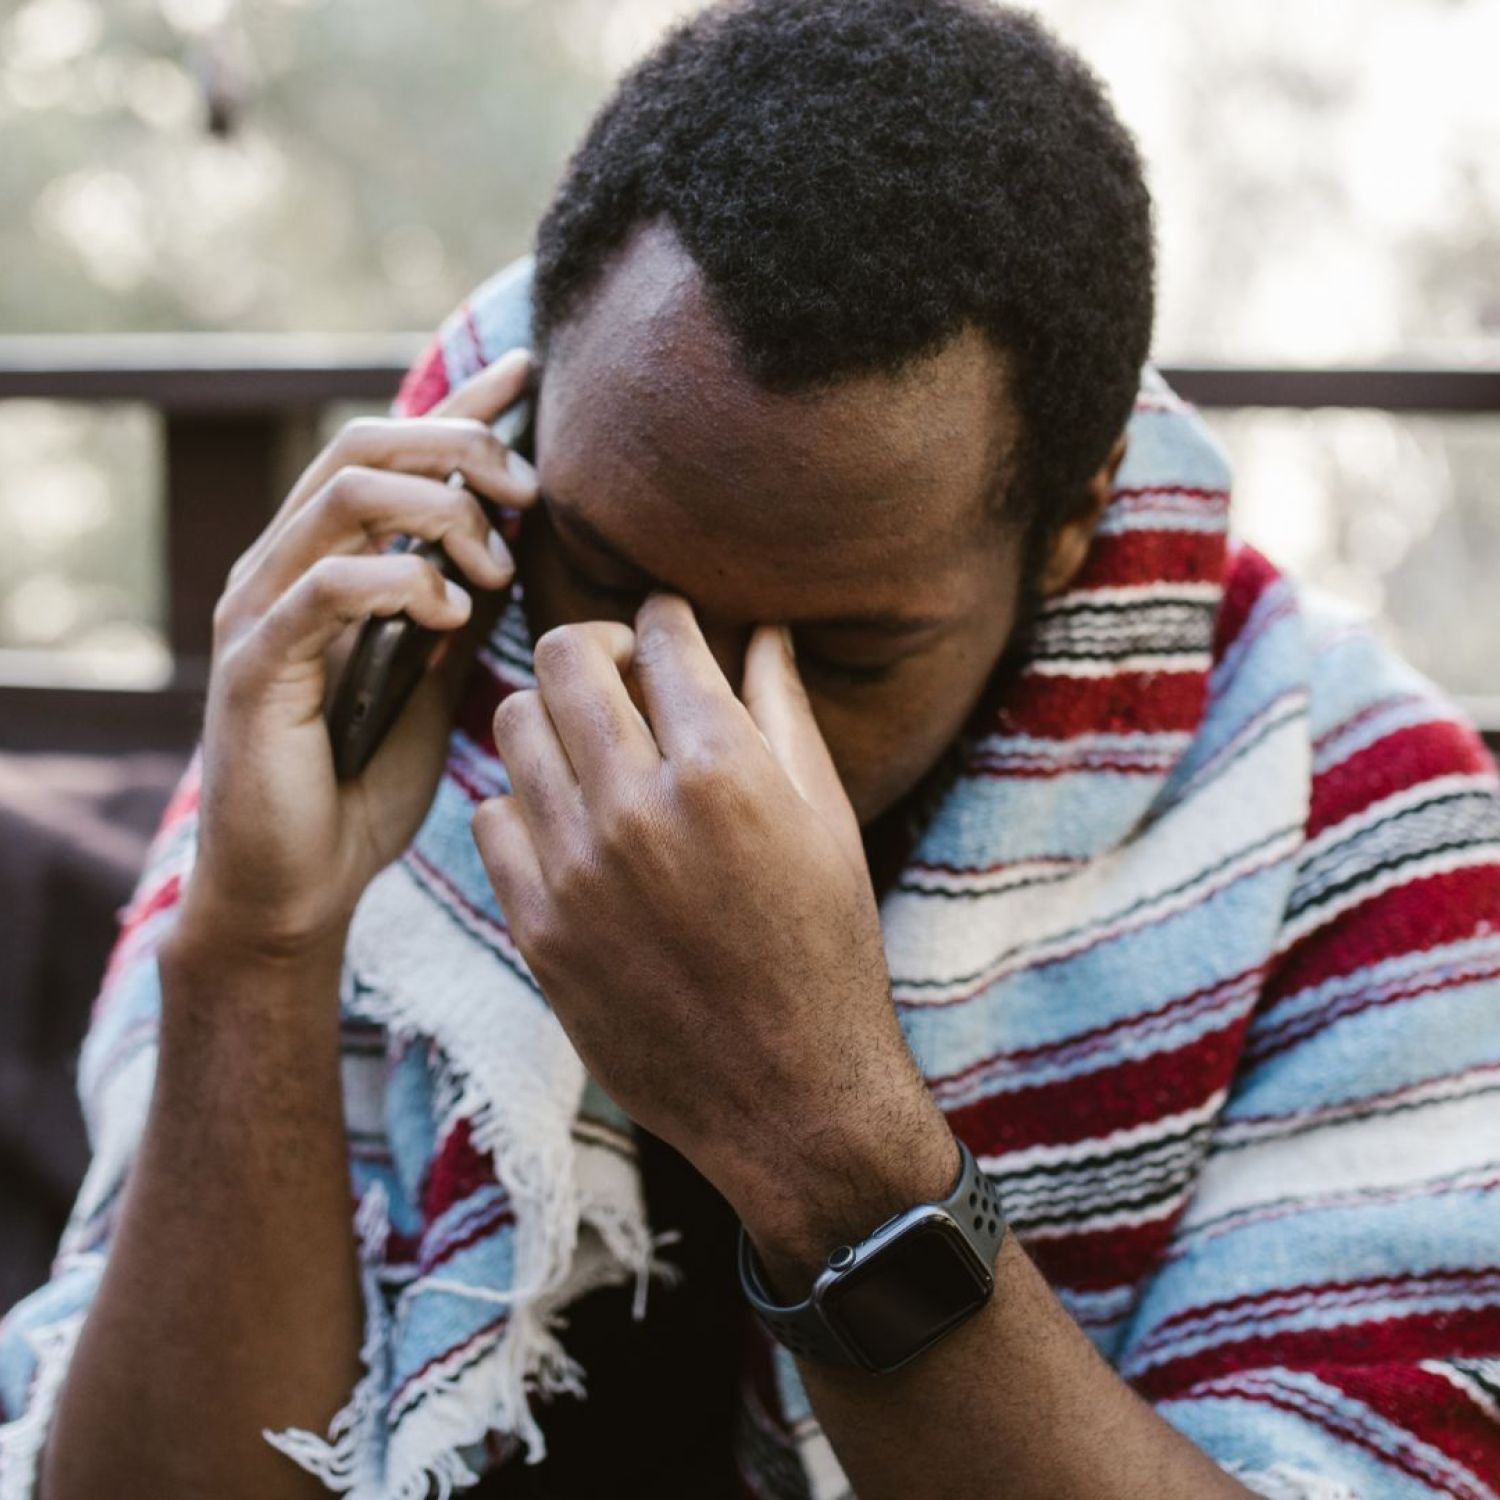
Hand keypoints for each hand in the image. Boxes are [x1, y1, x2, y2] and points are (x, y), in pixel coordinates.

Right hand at [177, 349, 539, 963]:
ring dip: (439, 512)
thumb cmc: (370, 784)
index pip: (394, 452)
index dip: (461, 406)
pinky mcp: (256, 663)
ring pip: (346, 494)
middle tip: (527, 493)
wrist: (302, 884)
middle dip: (460, 449)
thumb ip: (465, 607)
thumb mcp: (440, 679)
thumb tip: (522, 547)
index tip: (530, 373)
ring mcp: (263, 608)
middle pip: (365, 444)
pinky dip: (401, 582)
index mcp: (333, 561)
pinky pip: (326, 584)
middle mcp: (287, 565)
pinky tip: (450, 617)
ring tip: (493, 569)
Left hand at [471, 593, 954, 1275]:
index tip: (666, 625)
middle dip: (595, 643)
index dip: (664, 616)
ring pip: (511, 724)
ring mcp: (576, 870)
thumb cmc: (825, 951)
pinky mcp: (537, 928)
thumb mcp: (826, 822)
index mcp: (724, 771)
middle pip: (565, 657)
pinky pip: (490, 816)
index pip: (661, 637)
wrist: (788, 1096)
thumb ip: (783, 713)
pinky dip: (523, 800)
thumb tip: (763, 631)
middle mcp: (638, 808)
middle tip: (621, 668)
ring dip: (550, 714)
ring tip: (588, 740)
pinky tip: (565, 818)